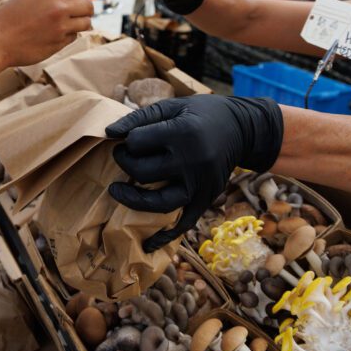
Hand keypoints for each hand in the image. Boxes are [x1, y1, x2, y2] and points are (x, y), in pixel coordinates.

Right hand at [0, 0, 93, 66]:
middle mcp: (58, 8)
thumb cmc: (7, 19)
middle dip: (85, 10)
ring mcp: (60, 27)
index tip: (78, 0)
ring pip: (85, 23)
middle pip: (88, 6)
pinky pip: (73, 37)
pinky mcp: (59, 44)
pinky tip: (54, 35)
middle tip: (79, 14)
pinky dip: (68, 36)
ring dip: (80, 24)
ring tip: (68, 25)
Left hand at [105, 94, 283, 251]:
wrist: (243, 129)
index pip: (138, 143)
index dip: (127, 140)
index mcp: (182, 132)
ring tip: (115, 191)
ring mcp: (200, 185)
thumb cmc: (202, 114)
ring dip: (132, 200)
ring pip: (158, 202)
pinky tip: (146, 244)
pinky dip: (164, 237)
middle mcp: (192, 161)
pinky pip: (183, 223)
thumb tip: (108, 131)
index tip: (128, 139)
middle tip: (123, 156)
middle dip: (125, 163)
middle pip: (143, 172)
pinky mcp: (206, 199)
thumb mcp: (173, 106)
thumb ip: (140, 118)